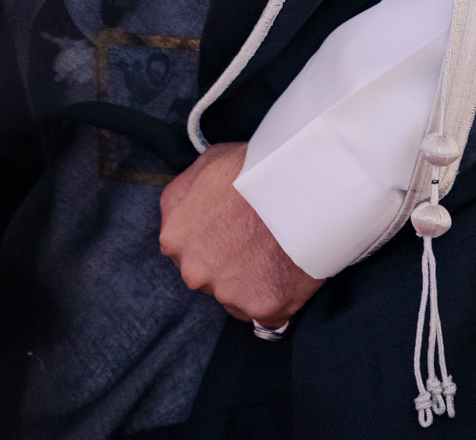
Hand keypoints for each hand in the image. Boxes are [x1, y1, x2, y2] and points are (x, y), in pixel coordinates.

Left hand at [159, 142, 324, 327]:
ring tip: (275, 250)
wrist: (298, 182)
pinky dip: (277, 296)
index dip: (211, 237)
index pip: (185, 250)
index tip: (232, 227)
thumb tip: (183, 214)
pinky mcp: (262, 307)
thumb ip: (183, 196)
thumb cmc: (254, 167)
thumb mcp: (205, 163)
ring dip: (252, 281)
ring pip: (236, 296)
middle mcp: (195, 272)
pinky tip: (287, 268)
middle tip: (256, 238)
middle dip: (228, 262)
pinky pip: (267, 312)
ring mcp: (228, 292)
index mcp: (176, 238)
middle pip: (209, 276)